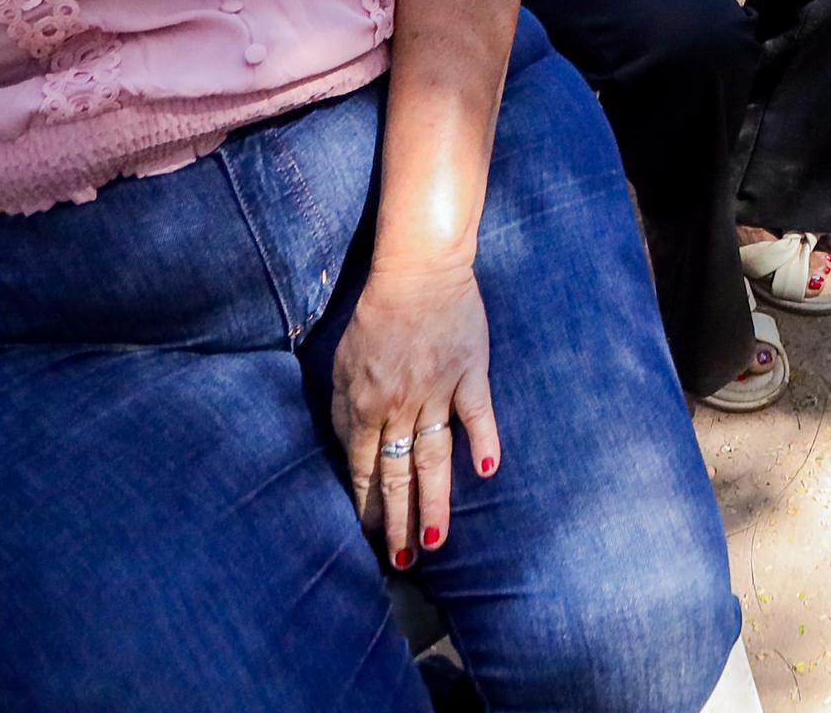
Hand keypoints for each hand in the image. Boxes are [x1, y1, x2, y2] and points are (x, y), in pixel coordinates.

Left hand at [333, 259, 496, 569]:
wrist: (419, 270)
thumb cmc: (377, 315)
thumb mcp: (343, 361)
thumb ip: (346, 408)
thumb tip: (352, 449)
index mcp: (363, 404)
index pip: (364, 469)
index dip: (368, 506)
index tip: (371, 538)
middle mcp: (399, 405)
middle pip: (398, 474)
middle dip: (397, 521)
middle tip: (400, 560)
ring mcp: (437, 390)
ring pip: (435, 456)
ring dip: (433, 501)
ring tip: (434, 542)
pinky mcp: (469, 372)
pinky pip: (477, 412)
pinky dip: (482, 439)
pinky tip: (486, 470)